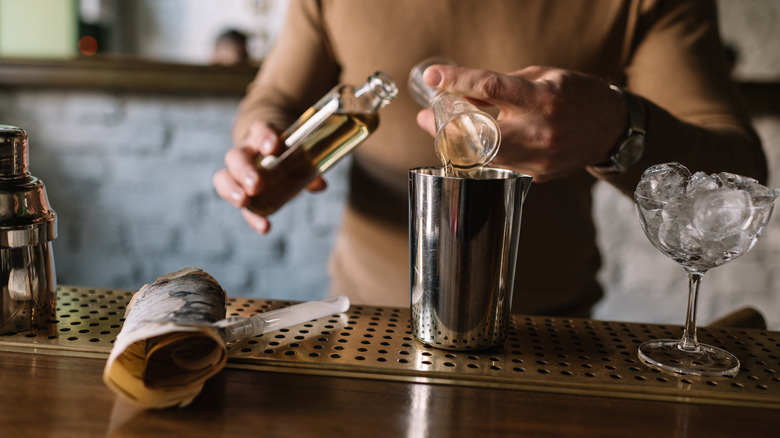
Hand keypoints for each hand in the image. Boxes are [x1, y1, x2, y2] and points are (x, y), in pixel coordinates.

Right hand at [212, 121, 326, 233]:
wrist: (269, 149)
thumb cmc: (285, 150)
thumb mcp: (298, 153)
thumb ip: (309, 166)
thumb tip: (320, 185)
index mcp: (260, 136)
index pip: (259, 129)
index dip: (264, 136)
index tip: (273, 148)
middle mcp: (245, 152)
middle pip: (236, 157)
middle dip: (245, 172)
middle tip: (256, 186)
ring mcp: (237, 172)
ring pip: (224, 177)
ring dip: (233, 191)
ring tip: (244, 203)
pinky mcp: (239, 191)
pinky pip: (240, 203)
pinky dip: (252, 217)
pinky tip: (265, 227)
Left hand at [416, 65, 626, 181]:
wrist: (610, 129)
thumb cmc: (575, 95)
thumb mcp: (542, 77)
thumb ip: (503, 85)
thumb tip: (462, 90)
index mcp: (542, 99)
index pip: (490, 88)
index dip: (457, 81)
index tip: (433, 78)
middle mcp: (540, 131)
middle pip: (478, 135)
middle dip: (446, 127)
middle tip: (426, 117)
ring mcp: (539, 159)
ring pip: (484, 156)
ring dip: (460, 143)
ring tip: (446, 130)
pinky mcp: (537, 176)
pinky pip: (500, 166)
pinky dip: (483, 154)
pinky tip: (476, 145)